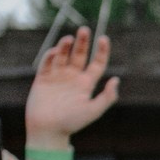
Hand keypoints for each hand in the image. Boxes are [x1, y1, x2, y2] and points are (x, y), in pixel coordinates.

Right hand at [24, 27, 119, 143]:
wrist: (48, 130)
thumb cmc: (72, 123)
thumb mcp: (93, 110)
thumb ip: (106, 97)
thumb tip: (116, 80)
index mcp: (86, 84)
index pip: (96, 63)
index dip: (101, 51)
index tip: (103, 38)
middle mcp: (73, 77)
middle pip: (79, 54)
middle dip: (82, 42)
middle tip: (84, 29)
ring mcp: (57, 77)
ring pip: (63, 56)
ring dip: (65, 46)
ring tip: (69, 38)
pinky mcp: (43, 79)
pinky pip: (47, 63)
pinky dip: (51, 56)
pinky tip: (55, 52)